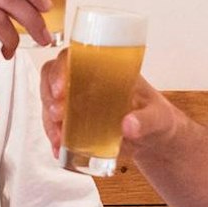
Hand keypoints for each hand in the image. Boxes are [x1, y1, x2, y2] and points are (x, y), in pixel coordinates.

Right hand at [37, 52, 186, 155]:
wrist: (154, 139)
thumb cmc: (158, 119)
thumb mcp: (158, 118)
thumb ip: (146, 121)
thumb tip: (129, 125)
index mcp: (106, 70)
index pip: (75, 57)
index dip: (62, 69)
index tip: (60, 90)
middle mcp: (87, 81)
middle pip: (54, 76)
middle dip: (49, 96)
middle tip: (57, 116)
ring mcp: (78, 101)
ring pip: (51, 101)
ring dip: (49, 120)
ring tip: (59, 139)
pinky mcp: (75, 121)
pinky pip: (56, 124)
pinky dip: (54, 137)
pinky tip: (60, 149)